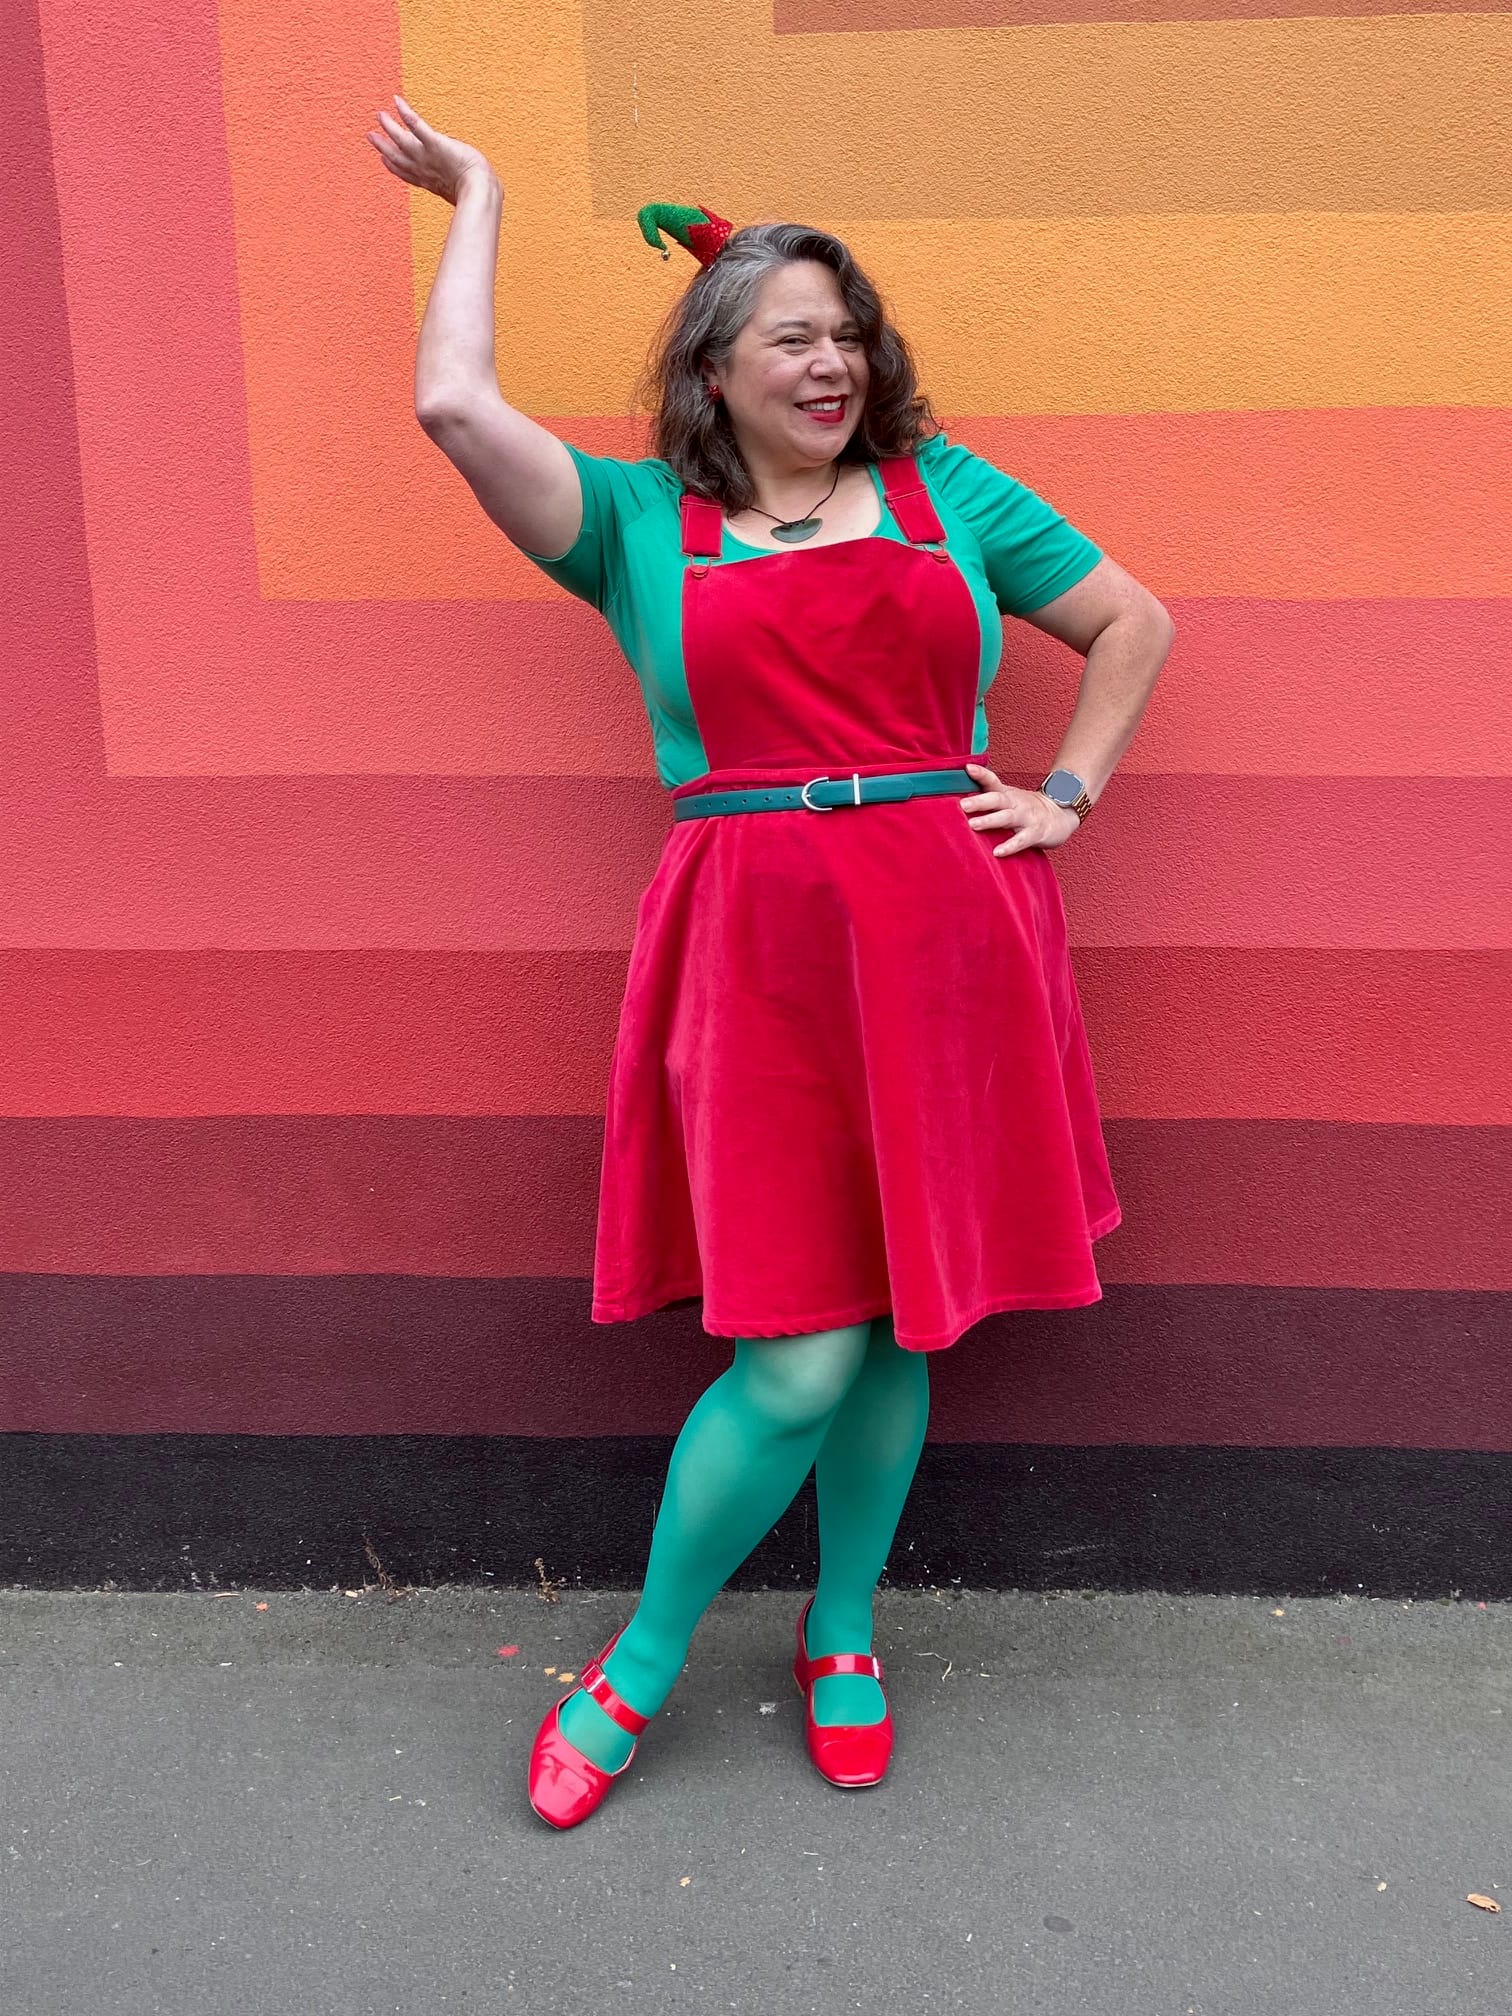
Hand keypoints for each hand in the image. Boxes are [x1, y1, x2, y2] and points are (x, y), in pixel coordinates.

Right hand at [365, 94, 497, 205]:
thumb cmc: (478, 194)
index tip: (383, 160)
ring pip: (401, 139)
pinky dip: (405, 112)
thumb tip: (473, 193)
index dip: (394, 167)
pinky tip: (397, 101)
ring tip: (380, 115)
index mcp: (430, 182)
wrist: (479, 191)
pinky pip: (416, 125)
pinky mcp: (434, 143)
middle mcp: (424, 169)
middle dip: (383, 147)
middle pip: (398, 157)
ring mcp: (427, 156)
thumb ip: (461, 188)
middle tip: (371, 135)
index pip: (408, 174)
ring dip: (389, 127)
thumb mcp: (465, 192)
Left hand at [959, 761, 1081, 854]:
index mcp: (1006, 794)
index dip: (980, 774)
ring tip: (973, 825)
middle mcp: (1015, 803)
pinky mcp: (1036, 833)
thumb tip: (958, 797)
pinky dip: (1010, 845)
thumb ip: (987, 796)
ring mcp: (1026, 817)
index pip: (992, 781)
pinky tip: (997, 852)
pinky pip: (1022, 840)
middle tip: (962, 805)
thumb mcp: (1009, 797)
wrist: (1060, 814)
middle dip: (979, 801)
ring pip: (1007, 817)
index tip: (967, 768)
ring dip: (990, 820)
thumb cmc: (1027, 808)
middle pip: (997, 799)